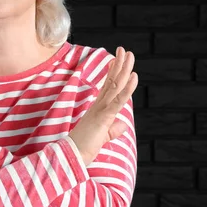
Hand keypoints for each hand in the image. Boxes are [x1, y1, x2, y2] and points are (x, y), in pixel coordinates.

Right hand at [68, 46, 137, 165]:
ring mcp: (101, 109)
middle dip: (119, 65)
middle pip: (112, 80)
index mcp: (98, 108)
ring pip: (115, 85)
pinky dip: (127, 87)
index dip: (113, 72)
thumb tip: (122, 125)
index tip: (117, 60)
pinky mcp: (104, 117)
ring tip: (129, 55)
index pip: (108, 86)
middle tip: (124, 50)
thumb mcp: (102, 136)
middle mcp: (99, 105)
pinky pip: (118, 100)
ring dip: (124, 69)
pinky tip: (134, 76)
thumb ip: (112, 129)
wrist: (72, 156)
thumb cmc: (84, 147)